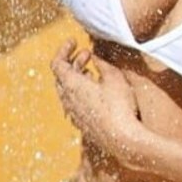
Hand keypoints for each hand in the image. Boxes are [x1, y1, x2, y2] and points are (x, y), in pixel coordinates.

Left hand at [51, 40, 145, 168]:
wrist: (124, 140)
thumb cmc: (119, 106)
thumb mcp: (114, 77)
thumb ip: (102, 64)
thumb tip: (95, 57)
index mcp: (71, 85)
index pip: (57, 63)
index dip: (63, 49)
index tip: (73, 41)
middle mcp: (68, 100)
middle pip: (61, 76)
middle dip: (73, 61)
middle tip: (87, 54)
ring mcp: (74, 114)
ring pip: (68, 91)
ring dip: (77, 77)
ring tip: (91, 71)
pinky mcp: (83, 124)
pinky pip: (75, 104)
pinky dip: (80, 92)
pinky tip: (95, 92)